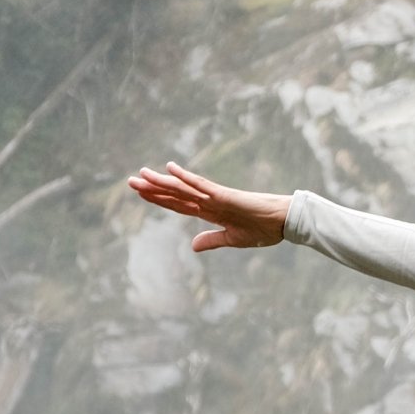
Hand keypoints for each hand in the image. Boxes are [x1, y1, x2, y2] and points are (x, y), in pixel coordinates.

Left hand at [127, 162, 290, 251]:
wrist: (284, 223)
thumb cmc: (265, 229)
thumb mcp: (234, 239)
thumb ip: (212, 240)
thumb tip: (193, 245)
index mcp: (211, 213)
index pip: (179, 205)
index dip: (159, 199)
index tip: (141, 193)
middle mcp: (210, 202)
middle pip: (175, 195)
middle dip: (152, 189)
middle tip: (130, 181)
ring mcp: (216, 197)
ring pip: (183, 188)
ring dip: (161, 182)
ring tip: (141, 174)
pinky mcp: (225, 195)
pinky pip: (201, 185)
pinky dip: (186, 177)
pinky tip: (171, 169)